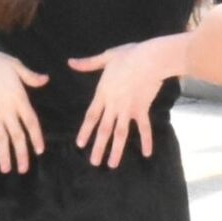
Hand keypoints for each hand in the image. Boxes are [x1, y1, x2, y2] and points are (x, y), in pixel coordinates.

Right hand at [0, 44, 47, 174]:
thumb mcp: (16, 66)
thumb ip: (31, 76)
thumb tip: (46, 80)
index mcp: (19, 100)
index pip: (31, 122)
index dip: (36, 137)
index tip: (40, 151)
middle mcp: (7, 111)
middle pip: (17, 136)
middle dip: (21, 154)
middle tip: (24, 169)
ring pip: (1, 138)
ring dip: (4, 155)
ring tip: (6, 169)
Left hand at [67, 39, 175, 167]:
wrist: (150, 59)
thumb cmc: (128, 55)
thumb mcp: (106, 57)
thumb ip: (88, 64)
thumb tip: (70, 62)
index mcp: (103, 93)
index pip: (91, 116)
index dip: (85, 131)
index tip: (80, 144)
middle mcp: (114, 105)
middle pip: (104, 130)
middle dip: (99, 147)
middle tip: (94, 163)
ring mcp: (129, 109)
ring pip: (121, 133)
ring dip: (116, 150)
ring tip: (112, 165)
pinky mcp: (143, 109)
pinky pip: (144, 128)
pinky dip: (146, 140)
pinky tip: (147, 153)